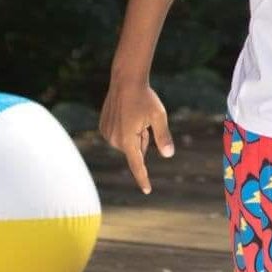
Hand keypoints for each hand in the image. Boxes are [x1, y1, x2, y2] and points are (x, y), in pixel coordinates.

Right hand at [99, 78, 174, 194]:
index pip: (137, 165)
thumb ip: (163, 137)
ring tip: (134, 115)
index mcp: (128, 139)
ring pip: (127, 144)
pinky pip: (119, 136)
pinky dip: (126, 130)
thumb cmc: (145, 98)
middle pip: (135, 150)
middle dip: (143, 140)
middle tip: (143, 120)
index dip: (143, 178)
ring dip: (135, 135)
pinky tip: (126, 114)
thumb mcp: (159, 116)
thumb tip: (168, 155)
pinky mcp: (103, 127)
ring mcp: (107, 133)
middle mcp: (114, 139)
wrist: (125, 80)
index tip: (147, 190)